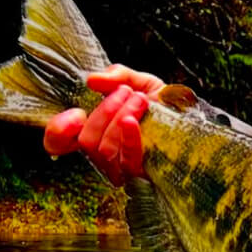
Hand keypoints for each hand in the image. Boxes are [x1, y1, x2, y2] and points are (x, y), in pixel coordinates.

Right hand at [43, 65, 164, 184]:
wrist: (193, 119)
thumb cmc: (163, 104)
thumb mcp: (139, 82)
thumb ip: (117, 76)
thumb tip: (93, 80)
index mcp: (94, 133)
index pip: (58, 143)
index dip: (58, 131)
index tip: (75, 113)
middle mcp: (103, 155)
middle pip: (86, 140)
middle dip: (105, 110)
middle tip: (127, 92)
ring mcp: (121, 169)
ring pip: (104, 148)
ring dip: (120, 117)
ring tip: (141, 100)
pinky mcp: (141, 175)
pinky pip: (127, 160)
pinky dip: (128, 138)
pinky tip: (133, 120)